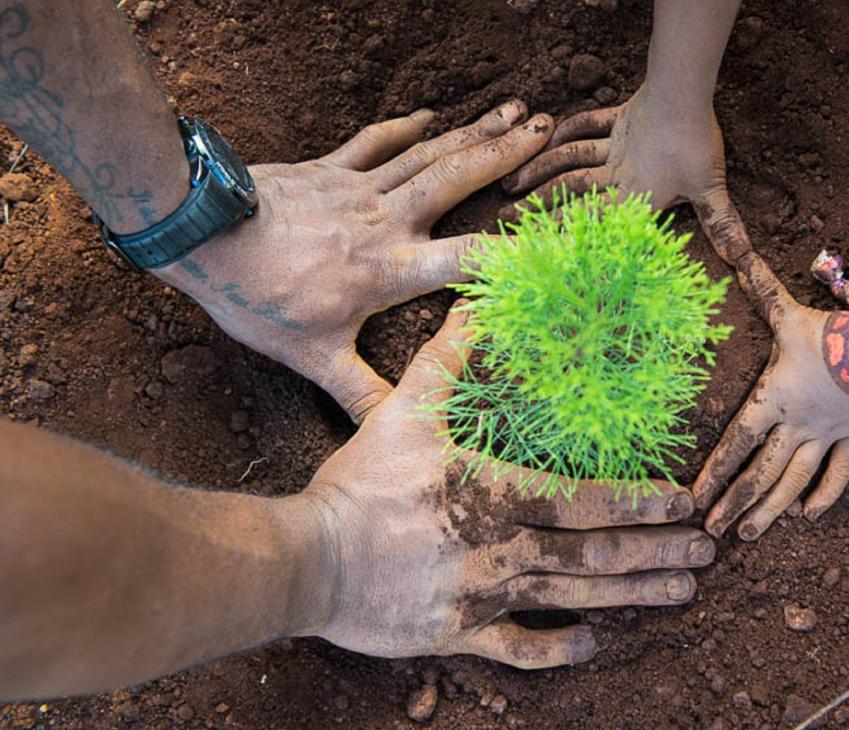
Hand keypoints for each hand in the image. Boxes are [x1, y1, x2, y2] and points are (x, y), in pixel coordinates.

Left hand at [156, 101, 551, 421]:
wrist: (203, 235)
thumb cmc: (257, 297)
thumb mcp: (311, 356)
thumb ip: (358, 393)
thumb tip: (391, 435)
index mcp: (391, 269)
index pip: (471, 258)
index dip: (518, 248)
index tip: (557, 238)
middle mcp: (386, 221)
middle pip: (458, 180)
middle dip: (506, 155)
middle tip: (545, 132)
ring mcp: (359, 188)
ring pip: (428, 154)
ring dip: (473, 131)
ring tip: (513, 111)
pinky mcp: (329, 168)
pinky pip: (376, 141)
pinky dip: (404, 127)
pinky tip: (430, 116)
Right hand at [296, 306, 714, 668]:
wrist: (308, 561)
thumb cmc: (361, 482)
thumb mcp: (407, 408)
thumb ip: (453, 357)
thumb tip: (480, 299)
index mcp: (496, 493)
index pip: (585, 500)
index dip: (641, 501)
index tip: (684, 500)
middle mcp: (502, 549)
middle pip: (596, 555)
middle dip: (658, 552)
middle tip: (707, 550)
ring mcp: (485, 596)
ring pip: (574, 599)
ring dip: (635, 596)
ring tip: (683, 592)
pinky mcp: (460, 633)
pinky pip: (519, 649)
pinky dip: (558, 649)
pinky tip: (593, 643)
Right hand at [499, 87, 752, 265]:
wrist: (684, 94)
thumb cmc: (696, 145)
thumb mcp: (711, 192)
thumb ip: (723, 227)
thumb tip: (743, 262)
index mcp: (632, 198)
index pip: (589, 222)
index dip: (561, 235)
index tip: (533, 247)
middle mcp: (616, 175)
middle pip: (568, 193)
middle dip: (535, 207)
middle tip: (503, 217)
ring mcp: (614, 145)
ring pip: (568, 161)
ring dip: (539, 170)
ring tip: (510, 183)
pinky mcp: (619, 119)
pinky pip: (586, 124)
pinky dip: (566, 129)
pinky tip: (548, 136)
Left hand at [692, 253, 848, 539]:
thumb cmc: (831, 331)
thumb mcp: (786, 311)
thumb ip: (757, 285)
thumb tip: (729, 245)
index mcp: (772, 399)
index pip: (735, 443)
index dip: (713, 472)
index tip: (694, 499)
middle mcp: (796, 425)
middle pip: (760, 472)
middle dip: (734, 503)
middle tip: (712, 533)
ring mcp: (827, 436)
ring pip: (794, 482)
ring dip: (770, 511)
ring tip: (748, 536)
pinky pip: (839, 474)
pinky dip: (824, 496)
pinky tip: (807, 515)